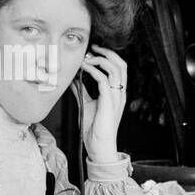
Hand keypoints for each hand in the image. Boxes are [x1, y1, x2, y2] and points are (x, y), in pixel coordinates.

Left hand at [77, 44, 128, 161]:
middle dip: (107, 53)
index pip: (119, 67)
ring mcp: (116, 97)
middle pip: (122, 64)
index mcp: (117, 92)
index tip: (92, 52)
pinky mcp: (109, 102)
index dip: (108, 56)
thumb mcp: (86, 104)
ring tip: (86, 59)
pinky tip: (84, 69)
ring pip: (116, 69)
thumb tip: (73, 79)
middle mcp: (119, 92)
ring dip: (100, 60)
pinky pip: (104, 80)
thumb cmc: (94, 128)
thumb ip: (81, 91)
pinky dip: (93, 71)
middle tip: (93, 48)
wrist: (99, 146)